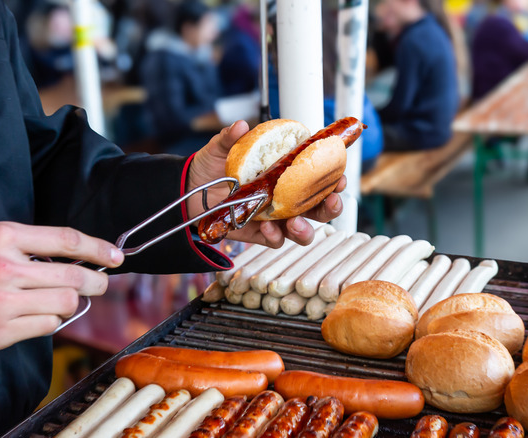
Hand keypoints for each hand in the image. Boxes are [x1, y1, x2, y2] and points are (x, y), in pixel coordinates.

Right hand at [0, 222, 123, 357]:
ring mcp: (3, 301)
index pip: (67, 240)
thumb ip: (30, 247)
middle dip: (96, 281)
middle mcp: (5, 268)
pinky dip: (51, 321)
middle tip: (100, 283)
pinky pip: (48, 326)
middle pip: (74, 275)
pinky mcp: (0, 331)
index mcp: (4, 238)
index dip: (98, 248)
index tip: (115, 256)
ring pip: (65, 302)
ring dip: (70, 302)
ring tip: (59, 299)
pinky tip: (39, 315)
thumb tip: (78, 257)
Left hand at [187, 120, 345, 247]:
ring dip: (305, 229)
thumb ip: (230, 137)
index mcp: (284, 173)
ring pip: (302, 230)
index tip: (339, 176)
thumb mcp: (220, 148)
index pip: (317, 175)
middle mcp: (285, 197)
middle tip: (332, 201)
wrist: (188, 191)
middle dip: (331, 206)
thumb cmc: (211, 168)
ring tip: (296, 224)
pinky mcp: (258, 234)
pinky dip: (274, 236)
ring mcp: (274, 217)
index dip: (333, 177)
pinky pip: (274, 239)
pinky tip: (266, 226)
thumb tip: (240, 126)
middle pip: (318, 207)